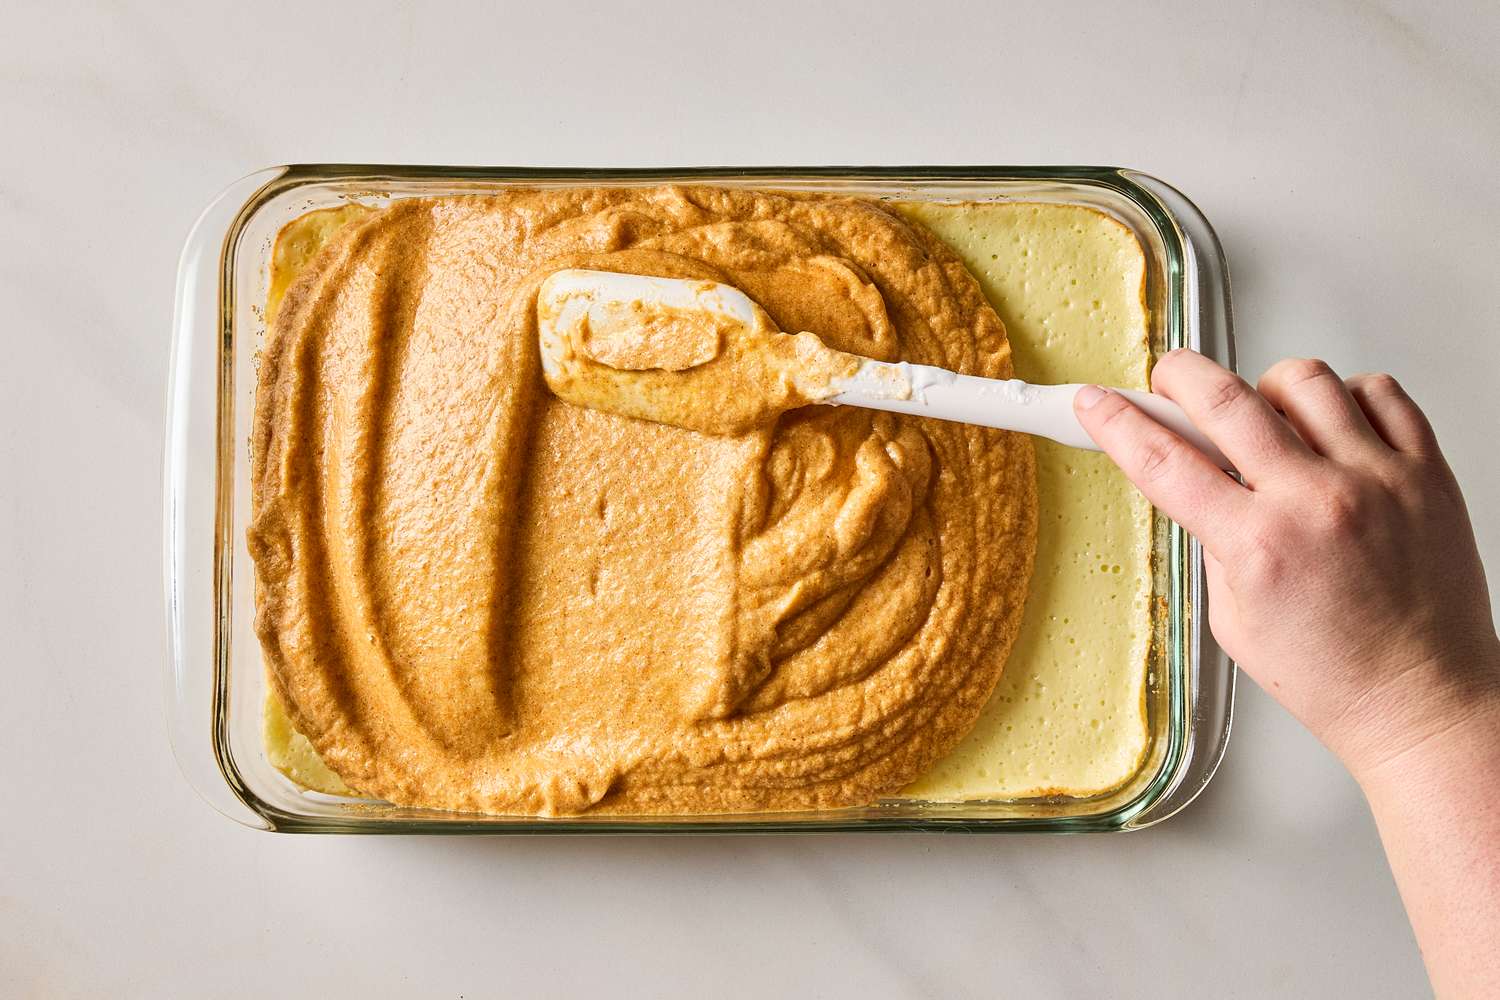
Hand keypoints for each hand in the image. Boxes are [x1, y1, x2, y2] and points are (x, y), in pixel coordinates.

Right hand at [1074, 351, 1499, 777]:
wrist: (1422, 703)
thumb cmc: (1335, 677)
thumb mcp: (1233, 621)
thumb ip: (1214, 542)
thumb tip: (1202, 478)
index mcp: (1257, 546)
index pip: (1163, 461)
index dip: (1116, 423)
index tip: (1095, 402)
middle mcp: (1316, 501)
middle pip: (1224, 397)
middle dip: (1178, 376)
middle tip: (1171, 381)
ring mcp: (1378, 479)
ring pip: (1303, 379)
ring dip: (1266, 389)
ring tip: (1267, 419)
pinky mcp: (1426, 472)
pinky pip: (1380, 392)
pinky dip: (1346, 398)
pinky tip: (1333, 428)